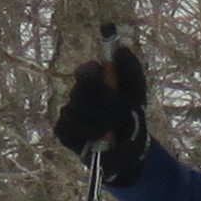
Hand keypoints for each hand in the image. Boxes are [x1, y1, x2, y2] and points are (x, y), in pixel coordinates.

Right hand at [51, 42, 149, 176]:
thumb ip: (131, 69)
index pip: (87, 70)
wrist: (129, 152)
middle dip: (108, 100)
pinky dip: (90, 130)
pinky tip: (101, 137)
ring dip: (103, 119)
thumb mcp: (138, 93)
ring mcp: (69, 110)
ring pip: (79, 106)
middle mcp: (78, 92)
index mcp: (94, 80)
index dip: (96, 73)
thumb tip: (121, 47)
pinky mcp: (62, 130)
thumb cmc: (132, 119)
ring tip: (116, 129)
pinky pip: (71, 123)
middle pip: (83, 86)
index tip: (109, 81)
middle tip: (125, 112)